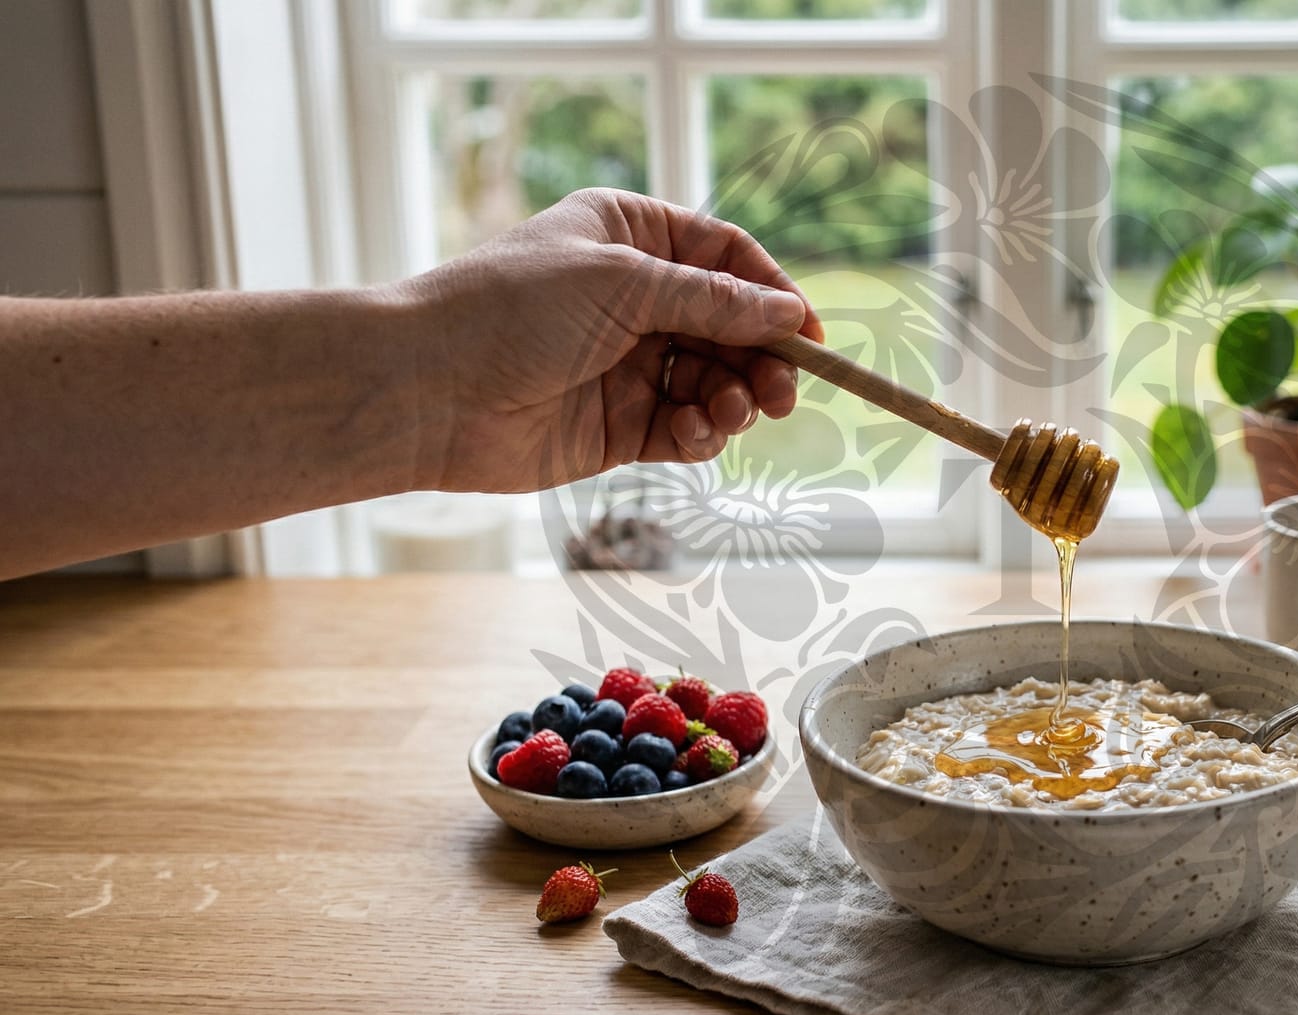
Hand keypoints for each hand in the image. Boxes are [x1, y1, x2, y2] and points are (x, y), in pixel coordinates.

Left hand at [392, 188, 819, 492]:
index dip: (773, 292)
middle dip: (763, 357)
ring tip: (735, 412)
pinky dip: (701, 433)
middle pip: (731, 325)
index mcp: (629, 235)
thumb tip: (790, 314)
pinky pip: (685, 428)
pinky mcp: (618, 426)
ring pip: (715, 381)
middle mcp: (632, 297)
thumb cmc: (510, 310)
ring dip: (735, 398)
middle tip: (783, 392)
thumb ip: (712, 302)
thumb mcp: (624, 285)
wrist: (426, 389)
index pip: (726, 256)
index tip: (810, 332)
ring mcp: (627, 363)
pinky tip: (693, 433)